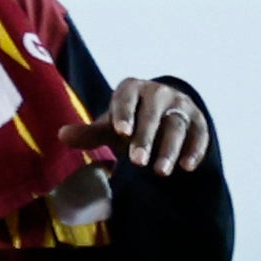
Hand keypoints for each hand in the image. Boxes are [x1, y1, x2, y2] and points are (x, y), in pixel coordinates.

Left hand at [58, 78, 209, 175]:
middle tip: (137, 162)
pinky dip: (194, 150)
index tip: (120, 132)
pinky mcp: (198, 120)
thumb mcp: (110, 128)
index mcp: (132, 88)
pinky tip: (186, 167)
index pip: (126, 97)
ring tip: (160, 172)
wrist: (162, 117)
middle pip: (152, 114)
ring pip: (176, 126)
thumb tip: (61, 135)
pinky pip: (199, 134)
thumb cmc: (129, 123)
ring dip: (169, 149)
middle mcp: (158, 92)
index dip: (124, 113)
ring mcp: (181, 105)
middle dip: (145, 138)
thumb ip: (90, 133)